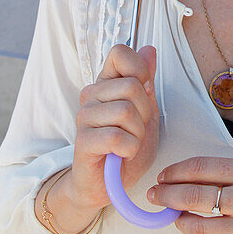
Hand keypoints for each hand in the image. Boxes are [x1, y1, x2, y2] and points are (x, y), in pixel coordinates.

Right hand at [66, 44, 159, 209]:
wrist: (109, 184)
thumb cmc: (127, 146)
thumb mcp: (146, 111)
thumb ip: (147, 80)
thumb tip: (149, 49)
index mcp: (106, 82)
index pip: (120, 53)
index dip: (140, 70)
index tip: (144, 94)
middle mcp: (91, 94)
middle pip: (132, 85)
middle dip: (144, 112)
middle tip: (135, 129)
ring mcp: (84, 116)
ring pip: (126, 111)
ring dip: (138, 133)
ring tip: (129, 143)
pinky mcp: (83, 141)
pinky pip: (117, 137)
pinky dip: (129, 149)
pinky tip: (121, 154)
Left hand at [147, 156, 232, 233]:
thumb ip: (228, 176)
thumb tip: (184, 182)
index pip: (201, 168)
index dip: (175, 172)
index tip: (163, 176)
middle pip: (192, 196)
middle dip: (166, 196)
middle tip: (156, 196)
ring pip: (195, 227)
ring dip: (180, 222)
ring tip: (179, 218)